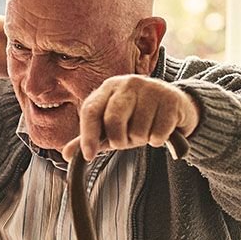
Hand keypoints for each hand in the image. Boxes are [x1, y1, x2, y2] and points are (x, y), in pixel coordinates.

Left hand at [65, 75, 199, 161]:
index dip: (87, 136)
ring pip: (138, 130)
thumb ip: (90, 137)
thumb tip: (66, 154)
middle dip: (119, 139)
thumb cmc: (138, 116)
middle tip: (125, 141)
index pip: (91, 111)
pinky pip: (158, 133)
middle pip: (113, 120)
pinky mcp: (171, 99)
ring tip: (145, 131)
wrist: (174, 105)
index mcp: (108, 88)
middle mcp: (128, 83)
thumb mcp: (112, 125)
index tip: (88, 156)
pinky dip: (158, 139)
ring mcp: (151, 88)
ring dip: (141, 140)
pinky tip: (160, 130)